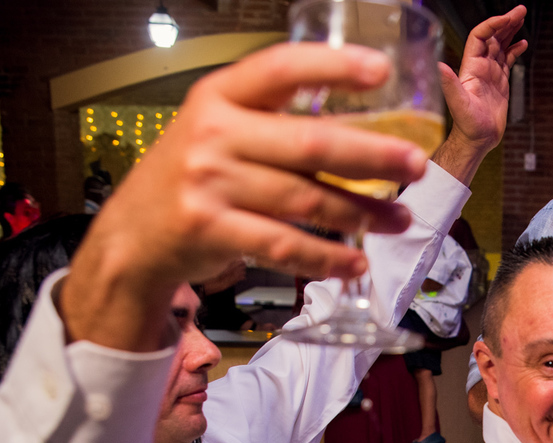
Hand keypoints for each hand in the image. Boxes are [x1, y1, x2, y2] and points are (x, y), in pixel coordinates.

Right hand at [61, 43, 427, 349]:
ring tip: (400, 218)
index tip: (382, 71)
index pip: (281, 67)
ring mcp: (209, 182)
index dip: (333, 67)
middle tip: (416, 164)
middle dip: (372, 155)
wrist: (131, 235)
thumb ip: (275, 123)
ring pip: (306, 199)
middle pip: (310, 143)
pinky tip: (357, 262)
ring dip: (363, 213)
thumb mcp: (221, 131)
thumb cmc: (193, 176)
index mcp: (221, 95)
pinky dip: (327, 256)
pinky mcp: (211, 229)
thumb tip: (366, 133)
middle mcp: (214, 133)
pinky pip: (284, 244)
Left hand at [438, 7, 528, 158]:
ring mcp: (490, 73)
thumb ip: (450, 84)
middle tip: (520, 11)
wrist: (477, 139)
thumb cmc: (467, 125)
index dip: (493, 24)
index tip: (507, 18)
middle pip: (492, 36)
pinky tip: (522, 44)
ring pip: (501, 45)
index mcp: (471, 67)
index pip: (481, 36)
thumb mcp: (458, 104)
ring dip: (510, 31)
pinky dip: (515, 50)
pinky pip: (507, 60)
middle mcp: (480, 66)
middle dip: (505, 22)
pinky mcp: (499, 82)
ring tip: (521, 19)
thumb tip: (439, 66)